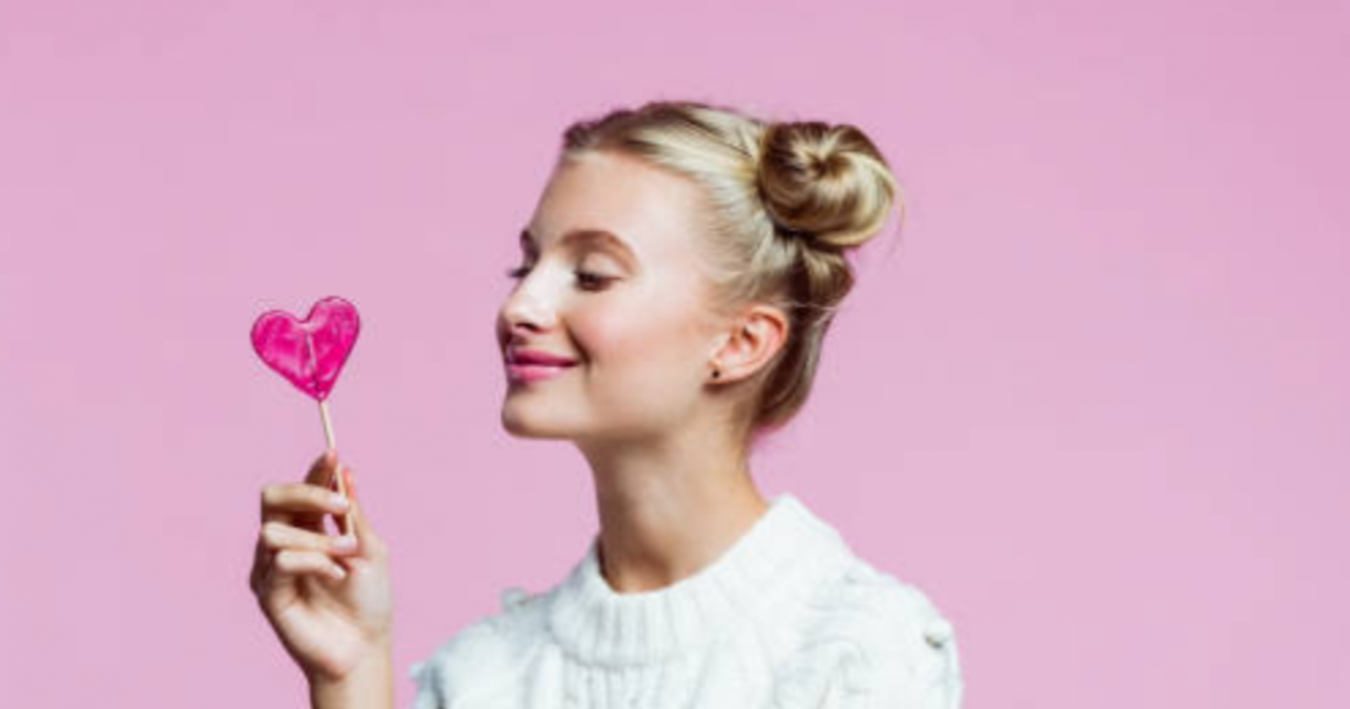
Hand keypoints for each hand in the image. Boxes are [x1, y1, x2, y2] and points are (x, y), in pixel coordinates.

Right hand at [249, 450, 393, 683]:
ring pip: (275, 530)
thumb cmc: (369, 601)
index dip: (316, 469)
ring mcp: (272, 566)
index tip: (334, 454)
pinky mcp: (267, 591)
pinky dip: (313, 561)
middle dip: (306, 491)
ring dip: (317, 538)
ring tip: (345, 555)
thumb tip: (347, 469)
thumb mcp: (370, 548)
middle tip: (341, 505)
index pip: (303, 486)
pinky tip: (335, 575)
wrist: (364, 646)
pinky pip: (281, 561)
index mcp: (311, 527)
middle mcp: (286, 541)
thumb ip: (354, 512)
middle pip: (272, 496)